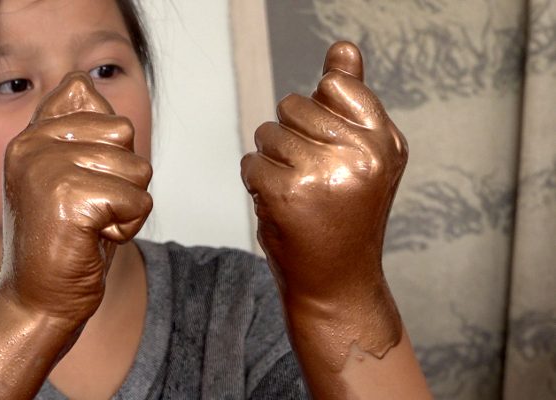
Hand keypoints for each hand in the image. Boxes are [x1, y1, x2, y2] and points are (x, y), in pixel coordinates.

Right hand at [0, 72, 152, 326]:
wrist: (37, 302)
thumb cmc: (60, 244)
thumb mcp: (67, 177)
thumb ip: (76, 129)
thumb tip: (82, 79)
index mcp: (29, 136)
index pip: (96, 105)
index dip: (107, 153)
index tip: (78, 187)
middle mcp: (31, 144)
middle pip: (123, 134)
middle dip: (121, 179)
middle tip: (87, 211)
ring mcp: (47, 168)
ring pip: (137, 169)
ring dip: (126, 206)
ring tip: (89, 227)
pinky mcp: (70, 197)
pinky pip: (139, 200)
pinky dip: (127, 227)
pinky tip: (93, 241)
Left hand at [240, 42, 405, 368]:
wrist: (337, 283)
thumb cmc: (345, 216)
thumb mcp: (363, 157)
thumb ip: (351, 102)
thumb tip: (342, 48)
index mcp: (386, 141)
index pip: (332, 85)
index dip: (317, 114)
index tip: (329, 149)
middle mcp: (361, 155)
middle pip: (292, 106)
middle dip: (290, 137)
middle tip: (312, 178)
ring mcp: (323, 174)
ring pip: (267, 133)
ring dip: (271, 160)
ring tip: (297, 192)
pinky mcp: (286, 194)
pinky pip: (250, 162)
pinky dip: (256, 182)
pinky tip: (279, 204)